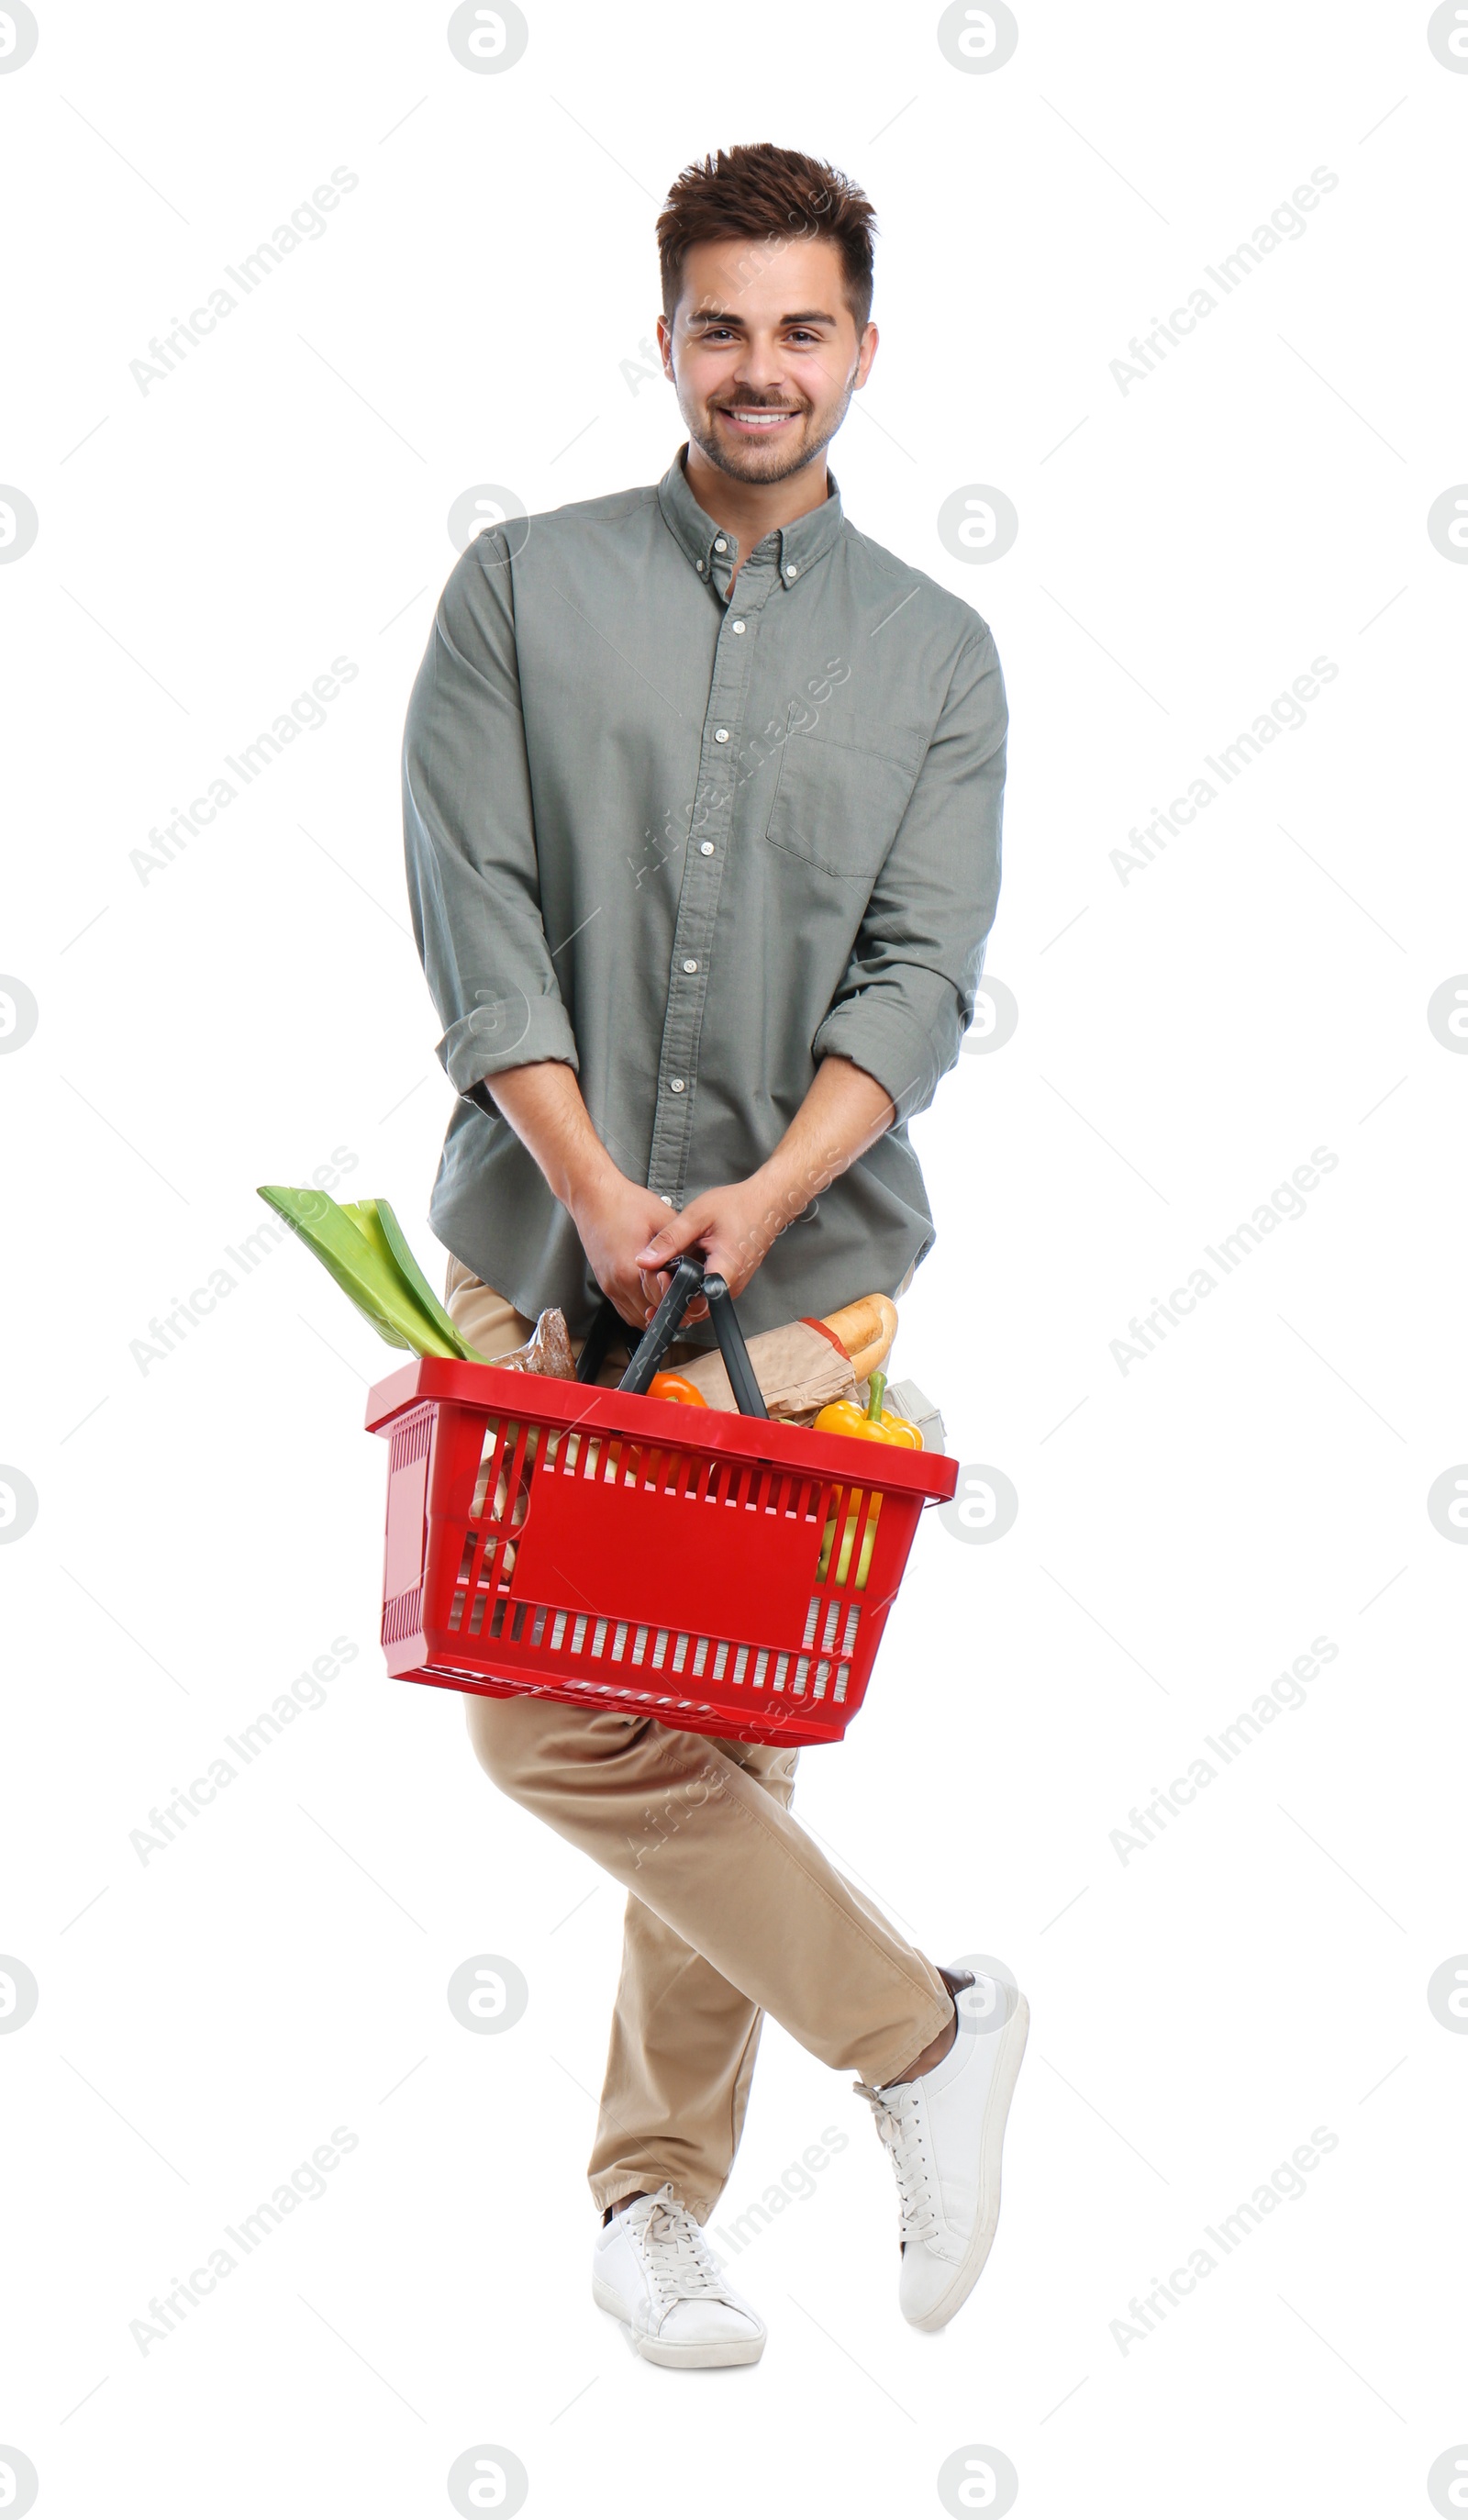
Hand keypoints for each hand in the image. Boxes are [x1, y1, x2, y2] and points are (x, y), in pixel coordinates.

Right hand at [569, 1171, 702, 1329]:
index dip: (679, 1297)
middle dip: (668, 1307)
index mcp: (631, 1269)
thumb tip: (696, 1262)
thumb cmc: (623, 1203)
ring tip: (668, 1296)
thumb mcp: (662, 1219)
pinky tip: (651, 1297)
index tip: (689, 1290)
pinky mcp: (605, 1284)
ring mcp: (609, 1286)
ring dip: (654, 1311)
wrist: (592, 1196)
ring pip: (636, 1318)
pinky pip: (624, 1310)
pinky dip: (640, 1309)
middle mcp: (617, 1283)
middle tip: (684, 1295)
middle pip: (650, 1314)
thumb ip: (679, 1246)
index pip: (662, 1300)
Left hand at [633, 1172, 790, 1308]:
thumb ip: (669, 1239)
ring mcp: (732, 1287)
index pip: (691, 1303)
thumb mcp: (697, 1216)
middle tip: (655, 1278)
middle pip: (693, 1309)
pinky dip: (691, 1286)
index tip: (656, 1286)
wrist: (767, 1203)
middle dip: (671, 1299)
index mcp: (723, 1271)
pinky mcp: (731, 1282)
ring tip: (666, 1272)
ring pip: (699, 1303)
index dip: (670, 1299)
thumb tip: (644, 1259)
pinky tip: (682, 1269)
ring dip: (680, 1293)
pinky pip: (706, 1293)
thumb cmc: (738, 1206)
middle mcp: (730, 1286)